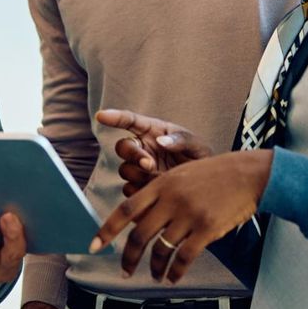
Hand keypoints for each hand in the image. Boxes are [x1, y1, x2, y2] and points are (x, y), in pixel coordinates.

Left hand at [88, 151, 271, 284]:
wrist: (248, 175)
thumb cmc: (215, 175)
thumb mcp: (181, 174)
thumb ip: (160, 193)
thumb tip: (138, 219)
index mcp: (161, 185)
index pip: (126, 209)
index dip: (107, 230)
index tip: (93, 246)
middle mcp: (171, 199)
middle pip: (140, 234)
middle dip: (129, 258)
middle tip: (125, 272)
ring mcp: (189, 214)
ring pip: (161, 249)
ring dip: (155, 268)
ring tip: (155, 276)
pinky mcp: (207, 229)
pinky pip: (184, 257)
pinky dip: (176, 271)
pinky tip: (174, 277)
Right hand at [95, 108, 212, 196]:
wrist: (206, 187)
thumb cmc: (200, 158)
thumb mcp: (197, 145)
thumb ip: (181, 140)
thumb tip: (161, 142)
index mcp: (153, 131)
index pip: (130, 120)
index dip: (114, 117)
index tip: (101, 116)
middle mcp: (142, 148)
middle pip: (123, 147)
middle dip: (133, 155)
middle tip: (149, 164)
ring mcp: (139, 169)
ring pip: (125, 170)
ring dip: (139, 175)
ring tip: (160, 179)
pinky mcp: (140, 188)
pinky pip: (129, 190)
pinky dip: (140, 192)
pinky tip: (155, 192)